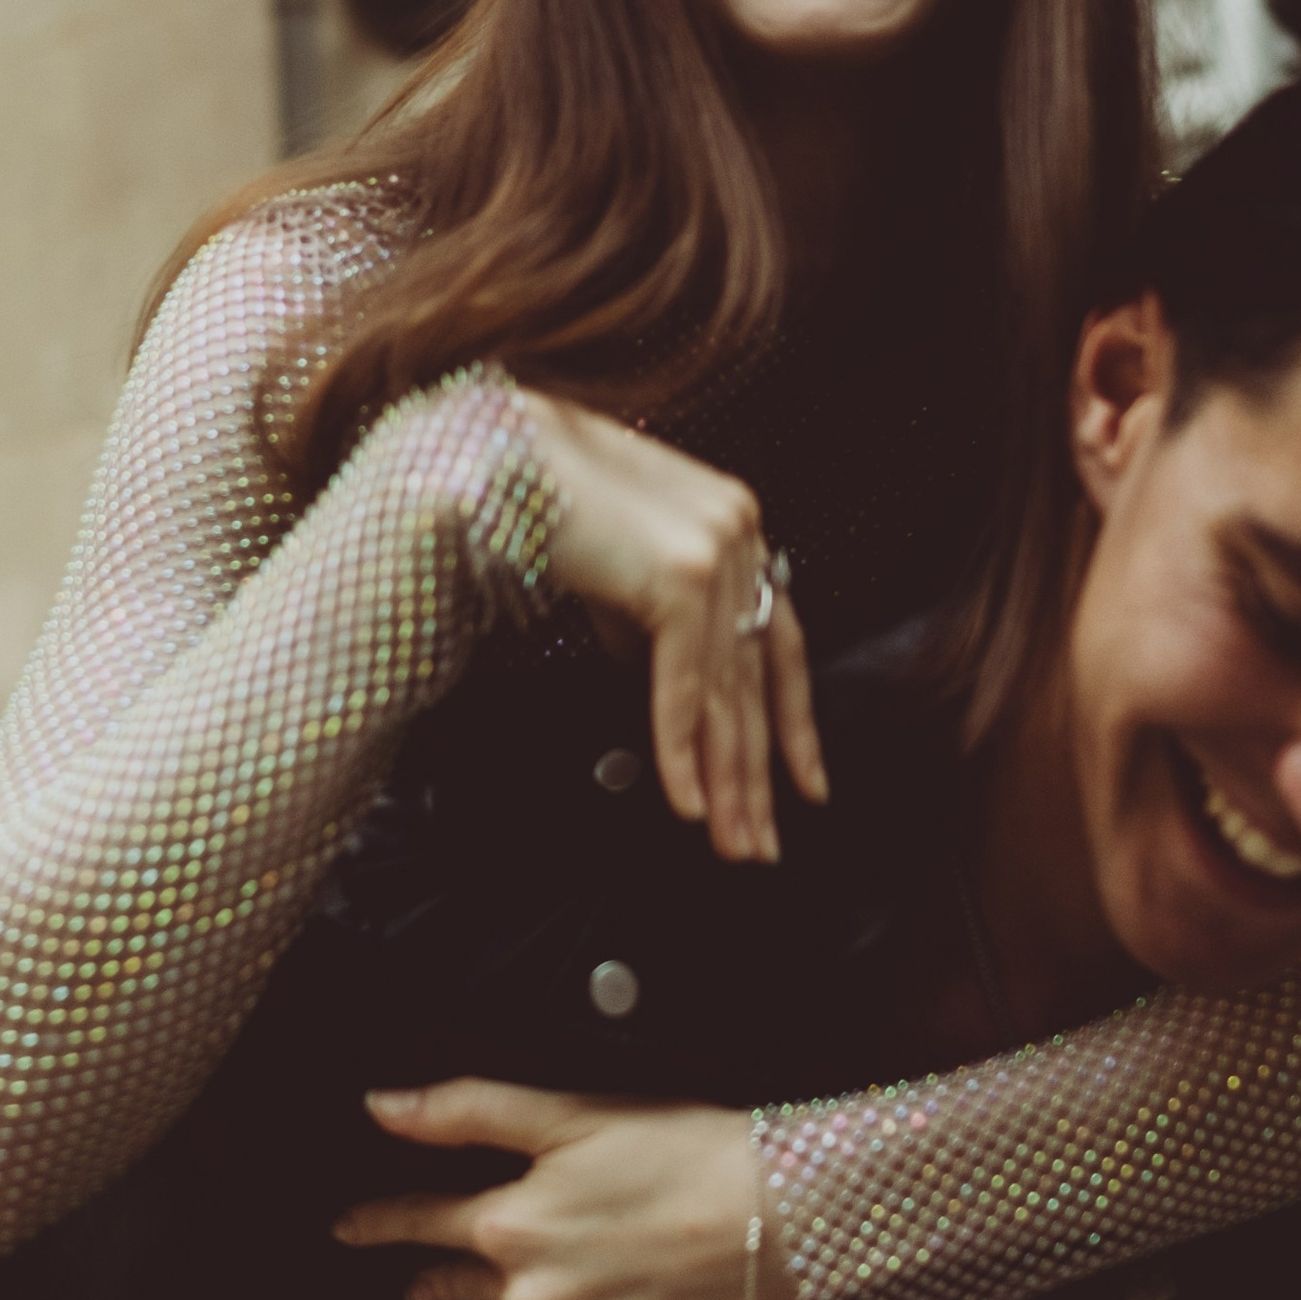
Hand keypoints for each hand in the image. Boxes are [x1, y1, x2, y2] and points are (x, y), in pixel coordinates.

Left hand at [332, 1077, 796, 1299]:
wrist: (777, 1212)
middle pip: (458, 1287)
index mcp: (508, 1222)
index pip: (419, 1221)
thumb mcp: (566, 1112)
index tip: (346, 1228)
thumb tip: (379, 1105)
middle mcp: (526, 1294)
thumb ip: (466, 1110)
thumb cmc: (678, 1150)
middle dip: (434, 1280)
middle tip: (416, 1283)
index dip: (378, 1222)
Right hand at [519, 395, 826, 862]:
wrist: (494, 456)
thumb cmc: (545, 502)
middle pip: (755, 679)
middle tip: (761, 842)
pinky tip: (686, 802)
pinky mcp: (681, 573)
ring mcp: (717, 550)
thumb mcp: (618, 567)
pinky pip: (684, 683)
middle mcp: (741, 533)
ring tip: (731, 843)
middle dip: (756, 771)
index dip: (793, 721)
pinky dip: (682, 748)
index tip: (806, 783)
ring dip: (725, 778)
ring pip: (726, 691)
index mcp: (736, 526)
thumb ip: (647, 614)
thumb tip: (654, 670)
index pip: (780, 642)